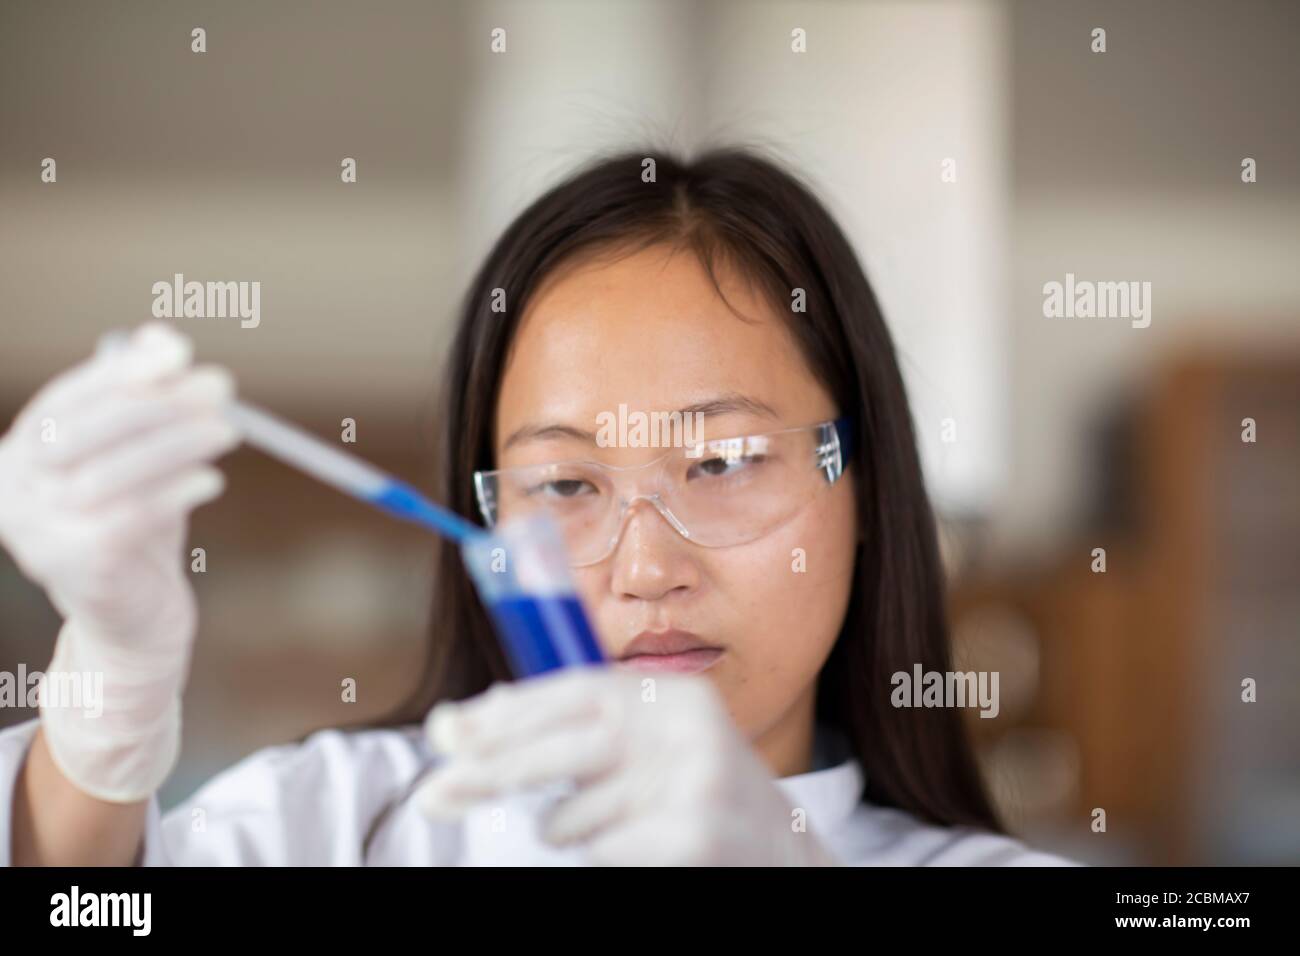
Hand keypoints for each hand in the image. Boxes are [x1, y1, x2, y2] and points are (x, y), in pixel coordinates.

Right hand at [0, 321, 238, 800]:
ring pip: (109, 474)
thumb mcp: (142, 459)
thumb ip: (147, 402)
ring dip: (175, 443)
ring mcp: (37, 536)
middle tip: (220, 389)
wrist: (137, 621)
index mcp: (19, 459)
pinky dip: (173, 493)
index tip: (179, 351)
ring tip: (229, 430)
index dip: (120, 374)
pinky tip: (211, 481)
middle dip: (156, 403)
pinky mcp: (77, 569)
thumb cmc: (139, 530)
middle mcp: (13, 495)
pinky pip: (128, 519)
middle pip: (82, 433)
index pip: (65, 402)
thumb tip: (162, 336)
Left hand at [414, 668, 839, 865]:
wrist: (783, 860)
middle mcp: (689, 731)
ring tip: (610, 830)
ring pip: (573, 815)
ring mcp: (695, 786)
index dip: (506, 712)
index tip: (448, 731)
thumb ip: (582, 728)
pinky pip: (600, 852)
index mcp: (676, 697)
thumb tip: (475, 716)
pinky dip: (599, 856)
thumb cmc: (698, 799)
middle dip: (489, 772)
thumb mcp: (655, 747)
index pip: (575, 690)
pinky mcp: (694, 838)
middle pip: (561, 749)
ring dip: (564, 830)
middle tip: (434, 795)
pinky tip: (634, 850)